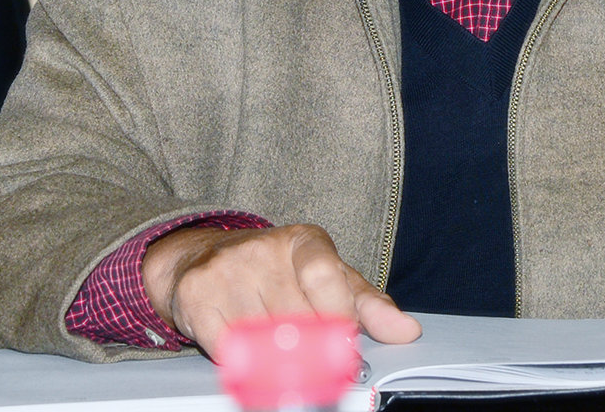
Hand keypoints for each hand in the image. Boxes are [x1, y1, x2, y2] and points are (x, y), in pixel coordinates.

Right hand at [141, 223, 421, 359]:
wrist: (204, 257)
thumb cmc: (277, 272)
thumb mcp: (328, 279)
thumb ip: (367, 305)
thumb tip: (406, 330)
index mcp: (305, 242)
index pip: (325, 276)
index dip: (338, 316)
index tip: (344, 344)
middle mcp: (265, 248)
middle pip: (296, 318)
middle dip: (308, 349)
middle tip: (311, 361)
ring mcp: (228, 269)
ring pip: (263, 339)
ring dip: (274, 359)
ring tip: (278, 353)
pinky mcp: (197, 295)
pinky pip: (228, 348)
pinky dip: (242, 362)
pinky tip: (247, 351)